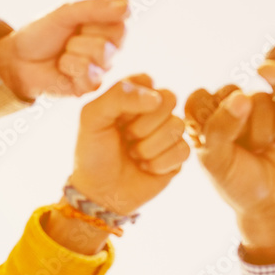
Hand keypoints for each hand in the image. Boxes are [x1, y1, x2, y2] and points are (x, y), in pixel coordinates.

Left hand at [0, 0, 130, 99]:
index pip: (120, 21)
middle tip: (67, 41)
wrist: (18, 59)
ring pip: (99, 57)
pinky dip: (70, 69)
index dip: (93, 20)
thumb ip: (95, 8)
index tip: (76, 23)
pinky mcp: (89, 88)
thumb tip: (126, 4)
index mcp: (109, 26)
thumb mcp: (66, 13)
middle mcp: (110, 48)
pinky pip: (90, 77)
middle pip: (109, 42)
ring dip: (72, 53)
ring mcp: (101, 70)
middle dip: (80, 38)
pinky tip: (62, 69)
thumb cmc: (43, 33)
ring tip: (63, 54)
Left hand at [72, 75, 189, 213]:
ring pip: (177, 125)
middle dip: (144, 124)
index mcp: (132, 96)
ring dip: (149, 146)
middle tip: (126, 138)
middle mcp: (153, 111)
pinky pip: (183, 150)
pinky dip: (159, 163)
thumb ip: (118, 95)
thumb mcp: (92, 118)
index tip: (116, 119)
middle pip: (170, 98)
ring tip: (134, 155)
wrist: (99, 193)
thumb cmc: (93, 154)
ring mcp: (167, 133)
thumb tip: (156, 98)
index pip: (147, 81)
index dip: (133, 101)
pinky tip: (146, 168)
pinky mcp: (177, 156)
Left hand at [189, 89, 274, 263]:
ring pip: (260, 98)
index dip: (210, 120)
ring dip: (262, 132)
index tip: (218, 145)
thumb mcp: (217, 160)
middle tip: (242, 149)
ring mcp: (259, 104)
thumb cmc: (236, 181)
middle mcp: (230, 105)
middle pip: (231, 92)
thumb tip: (241, 97)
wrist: (272, 200)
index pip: (198, 98)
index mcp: (203, 117)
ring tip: (261, 149)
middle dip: (238, 126)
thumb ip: (219, 128)